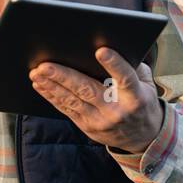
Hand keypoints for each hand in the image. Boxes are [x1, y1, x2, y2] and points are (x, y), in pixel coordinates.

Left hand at [29, 46, 163, 153]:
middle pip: (88, 90)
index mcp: (136, 97)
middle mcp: (117, 110)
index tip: (101, 50)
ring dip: (52, 86)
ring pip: (72, 101)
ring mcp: (100, 121)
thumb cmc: (142, 101)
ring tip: (37, 73)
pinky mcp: (88, 127)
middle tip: (45, 65)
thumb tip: (110, 45)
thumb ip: (132, 67)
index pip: (125, 78)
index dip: (114, 65)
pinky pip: (66, 110)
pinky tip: (41, 85)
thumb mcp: (146, 84)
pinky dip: (52, 97)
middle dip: (64, 76)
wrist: (143, 138)